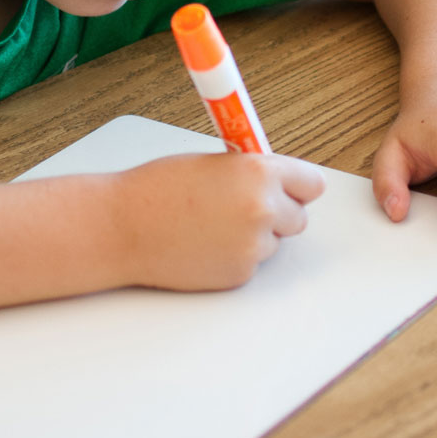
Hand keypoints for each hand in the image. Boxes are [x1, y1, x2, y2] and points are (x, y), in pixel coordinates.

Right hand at [113, 151, 324, 290]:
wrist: (124, 226)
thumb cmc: (157, 188)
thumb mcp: (211, 162)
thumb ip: (249, 170)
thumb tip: (274, 181)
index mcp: (258, 172)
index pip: (312, 183)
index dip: (296, 185)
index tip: (288, 186)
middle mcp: (263, 209)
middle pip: (299, 217)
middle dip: (277, 212)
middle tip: (242, 205)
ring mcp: (253, 247)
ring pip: (274, 242)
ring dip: (254, 235)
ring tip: (212, 223)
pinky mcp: (239, 275)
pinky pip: (251, 263)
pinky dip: (234, 255)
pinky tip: (204, 243)